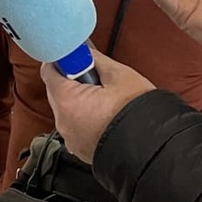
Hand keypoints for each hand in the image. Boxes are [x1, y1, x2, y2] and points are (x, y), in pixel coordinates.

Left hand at [39, 49, 154, 163]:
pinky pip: (75, 127)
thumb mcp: (119, 75)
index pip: (49, 71)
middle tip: (95, 78)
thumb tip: (85, 52)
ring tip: (105, 99)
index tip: (74, 58)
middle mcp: (63, 122)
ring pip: (66, 110)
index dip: (62, 61)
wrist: (152, 149)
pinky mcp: (79, 149)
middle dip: (71, 81)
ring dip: (78, 101)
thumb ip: (95, 60)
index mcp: (67, 101)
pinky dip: (84, 119)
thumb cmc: (137, 113)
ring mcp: (70, 138)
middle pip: (56, 92)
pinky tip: (105, 116)